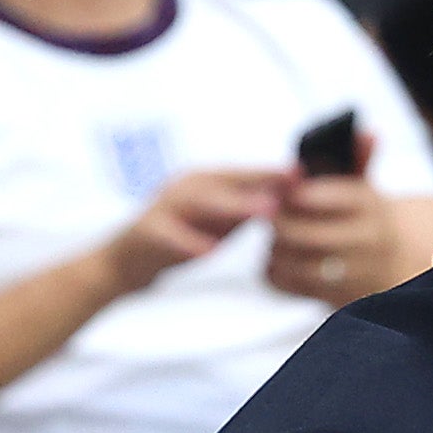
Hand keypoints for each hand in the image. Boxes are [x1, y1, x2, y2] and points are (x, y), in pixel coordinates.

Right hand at [106, 167, 284, 293]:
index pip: (244, 172)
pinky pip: (170, 234)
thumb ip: (250, 208)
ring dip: (234, 205)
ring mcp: (164, 206)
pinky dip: (190, 242)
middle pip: (226, 181)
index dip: (273, 171)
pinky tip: (211, 251)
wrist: (127, 261)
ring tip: (265, 211)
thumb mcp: (220, 221)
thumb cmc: (180, 235)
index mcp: (204, 181)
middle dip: (260, 180)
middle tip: (293, 184)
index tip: (305, 171)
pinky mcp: (146, 230)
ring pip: (200, 200)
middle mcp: (185, 186)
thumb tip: (293, 197)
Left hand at [264, 165, 396, 304]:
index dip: (298, 193)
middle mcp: (365, 243)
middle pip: (306, 234)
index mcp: (371, 209)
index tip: (282, 188)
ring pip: (294, 261)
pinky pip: (288, 284)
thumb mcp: (366, 187)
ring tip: (276, 235)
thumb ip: (359, 158)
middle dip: (280, 221)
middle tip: (266, 210)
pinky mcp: (331, 297)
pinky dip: (276, 270)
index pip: (329, 197)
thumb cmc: (366, 218)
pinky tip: (280, 257)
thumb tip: (368, 132)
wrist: (392, 266)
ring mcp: (350, 274)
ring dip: (276, 247)